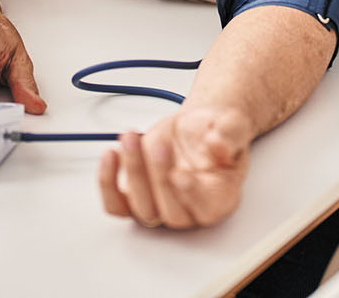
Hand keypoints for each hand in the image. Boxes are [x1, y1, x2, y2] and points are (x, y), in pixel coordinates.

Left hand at [98, 105, 251, 228]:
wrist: (197, 127)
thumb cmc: (215, 131)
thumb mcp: (231, 124)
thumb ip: (229, 134)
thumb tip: (218, 144)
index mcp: (221, 198)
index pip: (207, 210)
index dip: (191, 195)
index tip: (179, 174)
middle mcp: (190, 211)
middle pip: (170, 213)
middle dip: (158, 178)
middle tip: (156, 144)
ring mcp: (161, 207)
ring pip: (142, 209)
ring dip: (133, 172)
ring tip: (130, 138)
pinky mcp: (137, 198)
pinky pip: (117, 205)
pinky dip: (107, 184)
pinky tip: (111, 154)